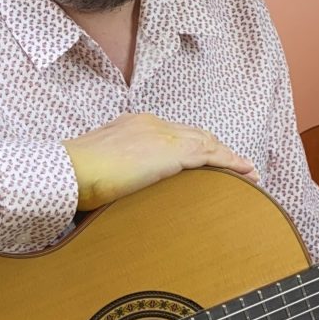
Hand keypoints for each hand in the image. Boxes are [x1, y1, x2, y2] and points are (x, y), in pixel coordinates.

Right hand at [62, 112, 258, 209]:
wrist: (69, 170)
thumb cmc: (74, 177)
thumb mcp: (99, 171)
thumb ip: (115, 176)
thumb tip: (114, 194)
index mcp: (134, 126)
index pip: (174, 133)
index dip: (195, 146)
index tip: (207, 159)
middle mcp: (152, 124)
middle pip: (195, 134)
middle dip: (217, 150)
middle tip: (237, 166)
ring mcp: (163, 136)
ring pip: (208, 144)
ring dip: (230, 158)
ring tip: (249, 173)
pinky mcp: (172, 153)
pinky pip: (212, 156)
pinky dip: (232, 163)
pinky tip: (245, 173)